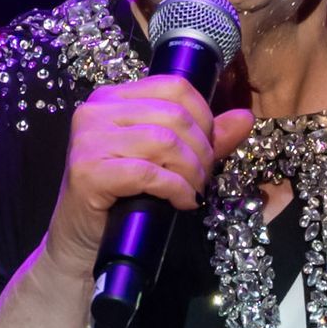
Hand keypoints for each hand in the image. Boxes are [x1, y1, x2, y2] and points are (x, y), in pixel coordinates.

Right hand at [33, 76, 255, 296]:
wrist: (81, 241)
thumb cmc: (121, 197)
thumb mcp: (164, 160)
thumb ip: (203, 136)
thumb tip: (245, 117)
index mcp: (112, 98)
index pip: (174, 86)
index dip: (204, 116)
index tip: (208, 149)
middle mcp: (96, 110)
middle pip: (174, 114)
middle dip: (201, 150)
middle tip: (202, 178)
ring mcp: (88, 139)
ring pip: (164, 141)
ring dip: (191, 171)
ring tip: (193, 191)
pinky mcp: (88, 171)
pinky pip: (148, 173)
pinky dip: (175, 189)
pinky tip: (181, 202)